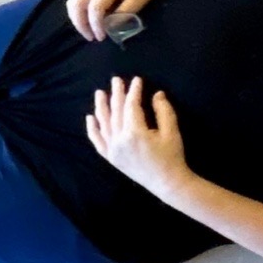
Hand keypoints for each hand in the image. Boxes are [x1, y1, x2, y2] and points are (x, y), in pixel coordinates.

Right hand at [66, 0, 162, 40]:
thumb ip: (124, 14)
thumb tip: (109, 28)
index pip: (94, 8)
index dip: (95, 25)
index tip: (102, 37)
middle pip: (77, 4)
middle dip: (80, 24)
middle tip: (91, 37)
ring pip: (73, 1)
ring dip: (77, 19)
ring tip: (89, 32)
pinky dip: (78, 12)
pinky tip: (88, 22)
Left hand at [82, 74, 186, 189]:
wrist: (167, 183)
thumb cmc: (172, 156)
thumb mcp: (171, 131)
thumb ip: (163, 110)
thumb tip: (157, 93)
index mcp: (135, 133)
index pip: (131, 106)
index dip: (134, 91)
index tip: (136, 80)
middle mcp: (120, 141)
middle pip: (116, 112)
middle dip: (116, 94)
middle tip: (116, 79)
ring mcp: (113, 151)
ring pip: (104, 124)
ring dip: (101, 107)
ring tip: (100, 93)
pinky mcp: (111, 159)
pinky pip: (98, 142)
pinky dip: (93, 130)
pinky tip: (90, 118)